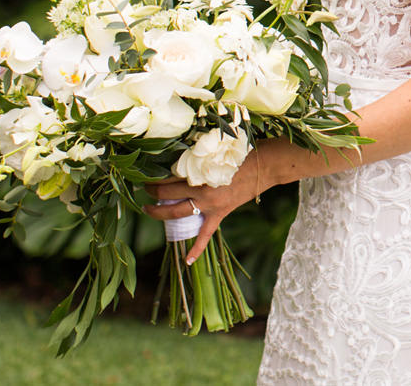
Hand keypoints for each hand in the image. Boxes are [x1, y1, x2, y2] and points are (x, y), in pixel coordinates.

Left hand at [141, 151, 268, 264]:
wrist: (266, 166)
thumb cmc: (243, 152)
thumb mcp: (216, 151)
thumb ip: (199, 156)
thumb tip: (181, 155)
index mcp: (200, 170)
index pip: (170, 173)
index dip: (156, 173)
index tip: (147, 171)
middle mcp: (201, 188)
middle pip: (168, 192)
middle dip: (153, 191)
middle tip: (144, 189)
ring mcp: (210, 204)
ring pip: (177, 212)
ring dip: (159, 212)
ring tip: (147, 209)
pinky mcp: (220, 214)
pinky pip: (206, 234)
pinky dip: (197, 248)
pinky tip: (187, 261)